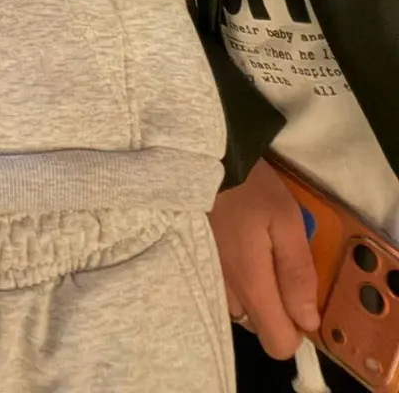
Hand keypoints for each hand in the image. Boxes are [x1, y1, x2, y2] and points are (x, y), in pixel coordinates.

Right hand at [210, 158, 320, 359]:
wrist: (198, 160)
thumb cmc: (248, 187)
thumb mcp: (287, 221)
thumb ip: (298, 273)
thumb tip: (309, 320)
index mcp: (251, 284)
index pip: (278, 344)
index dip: (297, 328)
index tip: (300, 297)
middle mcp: (226, 291)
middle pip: (260, 327)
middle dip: (276, 306)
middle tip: (278, 263)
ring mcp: (207, 279)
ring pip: (241, 309)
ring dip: (254, 292)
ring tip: (256, 250)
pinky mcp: (195, 265)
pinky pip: (224, 291)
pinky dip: (235, 280)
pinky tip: (236, 248)